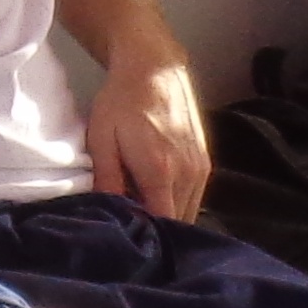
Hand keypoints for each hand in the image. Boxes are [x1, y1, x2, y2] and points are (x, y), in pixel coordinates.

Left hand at [85, 50, 208, 220]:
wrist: (154, 69)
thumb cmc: (121, 103)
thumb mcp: (101, 140)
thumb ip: (107, 181)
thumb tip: (110, 216)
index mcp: (160, 172)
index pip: (161, 224)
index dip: (145, 237)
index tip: (126, 238)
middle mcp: (188, 174)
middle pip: (178, 223)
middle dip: (156, 231)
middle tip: (132, 229)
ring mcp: (201, 169)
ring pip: (189, 212)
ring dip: (168, 218)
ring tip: (142, 212)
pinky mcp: (206, 162)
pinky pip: (194, 197)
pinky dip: (178, 204)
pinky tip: (156, 197)